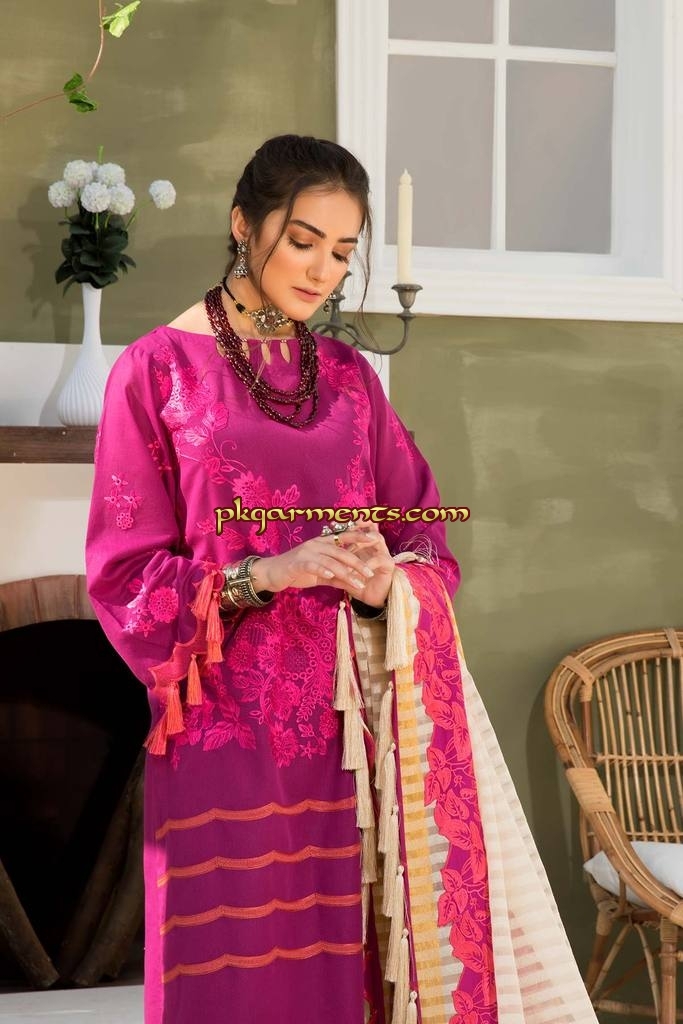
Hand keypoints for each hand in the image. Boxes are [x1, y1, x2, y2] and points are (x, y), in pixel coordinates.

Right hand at [249, 527, 381, 595]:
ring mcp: (306, 552)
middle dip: (358, 562)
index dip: (360, 537)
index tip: (376, 540)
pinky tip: (332, 575)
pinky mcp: (296, 563)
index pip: (345, 537)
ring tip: (358, 582)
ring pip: (330, 560)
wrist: (271, 573)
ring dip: (346, 572)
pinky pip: (312, 565)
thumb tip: (355, 582)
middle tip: (371, 572)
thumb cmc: (296, 571)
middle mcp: (316, 544)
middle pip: (341, 551)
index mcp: (322, 543)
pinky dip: (323, 569)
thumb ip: (336, 576)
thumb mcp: (319, 574)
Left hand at [333, 523, 394, 607]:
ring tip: (349, 548)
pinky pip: (378, 559)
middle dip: (358, 526)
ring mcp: (384, 553)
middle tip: (346, 527)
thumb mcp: (345, 571)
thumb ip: (336, 562)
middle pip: (371, 527)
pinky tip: (354, 569)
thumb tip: (319, 556)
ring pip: (377, 539)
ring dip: (362, 542)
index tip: (334, 523)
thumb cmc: (358, 582)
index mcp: (366, 544)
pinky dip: (365, 563)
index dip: (349, 523)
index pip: (360, 527)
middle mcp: (376, 546)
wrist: (372, 598)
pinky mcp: (389, 564)